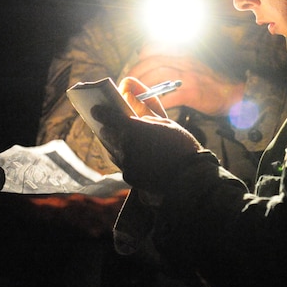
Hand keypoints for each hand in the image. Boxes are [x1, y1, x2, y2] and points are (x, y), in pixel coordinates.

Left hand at [92, 101, 207, 192]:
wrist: (189, 177)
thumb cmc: (182, 146)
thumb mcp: (167, 123)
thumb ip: (147, 117)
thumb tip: (137, 116)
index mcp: (133, 128)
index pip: (108, 117)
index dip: (101, 112)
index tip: (96, 110)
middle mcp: (125, 145)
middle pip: (107, 134)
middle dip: (110, 129)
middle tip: (114, 126)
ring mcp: (126, 163)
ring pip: (113, 150)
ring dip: (116, 145)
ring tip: (127, 143)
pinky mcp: (129, 177)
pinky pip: (121, 164)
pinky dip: (125, 159)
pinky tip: (136, 158)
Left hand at [125, 45, 244, 115]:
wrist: (233, 94)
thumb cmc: (209, 82)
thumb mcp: (191, 65)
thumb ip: (174, 64)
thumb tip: (150, 72)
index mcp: (182, 53)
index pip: (154, 46)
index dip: (139, 57)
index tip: (133, 69)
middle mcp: (184, 60)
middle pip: (151, 62)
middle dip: (134, 74)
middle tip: (125, 86)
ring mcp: (189, 76)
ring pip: (157, 76)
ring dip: (141, 87)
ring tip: (132, 97)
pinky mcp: (192, 92)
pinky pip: (168, 97)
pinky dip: (155, 104)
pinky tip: (149, 109)